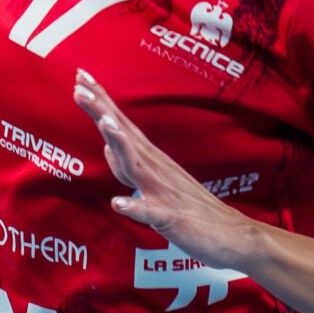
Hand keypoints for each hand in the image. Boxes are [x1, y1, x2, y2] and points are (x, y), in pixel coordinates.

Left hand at [74, 69, 257, 267]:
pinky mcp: (172, 218)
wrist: (233, 235)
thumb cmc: (192, 211)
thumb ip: (130, 165)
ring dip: (120, 145)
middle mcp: (156, 169)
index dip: (100, 103)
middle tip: (80, 84)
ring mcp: (164, 192)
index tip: (81, 78)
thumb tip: (107, 147)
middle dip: (102, 110)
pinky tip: (119, 202)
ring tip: (104, 124)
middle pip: (124, 136)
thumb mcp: (155, 184)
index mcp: (151, 161)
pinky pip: (151, 212)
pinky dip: (135, 206)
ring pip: (136, 166)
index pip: (121, 126)